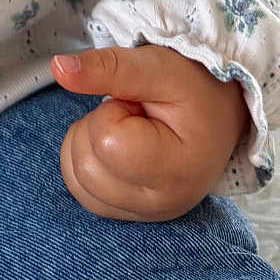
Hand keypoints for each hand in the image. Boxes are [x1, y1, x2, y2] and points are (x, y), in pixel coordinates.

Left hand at [50, 45, 249, 221]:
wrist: (220, 112)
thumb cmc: (194, 87)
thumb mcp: (158, 65)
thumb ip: (108, 67)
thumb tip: (58, 68)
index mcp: (179, 169)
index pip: (106, 143)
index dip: (112, 111)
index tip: (142, 104)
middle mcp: (163, 203)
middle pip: (85, 166)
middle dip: (98, 126)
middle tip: (135, 116)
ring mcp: (146, 214)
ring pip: (76, 180)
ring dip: (88, 143)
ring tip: (129, 130)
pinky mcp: (131, 214)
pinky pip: (81, 191)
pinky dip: (86, 162)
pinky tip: (117, 148)